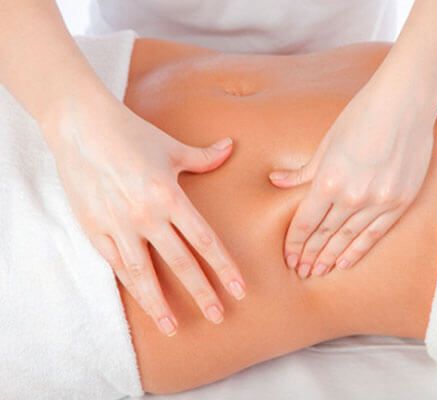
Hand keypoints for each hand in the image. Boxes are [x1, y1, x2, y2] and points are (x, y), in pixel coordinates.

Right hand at [45, 96, 245, 335]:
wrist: (81, 127)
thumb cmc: (131, 134)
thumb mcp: (171, 147)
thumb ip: (204, 157)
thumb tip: (231, 147)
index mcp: (170, 196)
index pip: (204, 240)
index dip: (224, 267)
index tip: (238, 288)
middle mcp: (147, 216)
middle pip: (180, 262)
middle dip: (201, 291)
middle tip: (217, 316)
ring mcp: (119, 225)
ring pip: (144, 273)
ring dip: (159, 303)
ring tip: (173, 327)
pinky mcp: (95, 229)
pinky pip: (116, 265)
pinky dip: (130, 286)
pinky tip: (142, 303)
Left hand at [269, 78, 436, 278]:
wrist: (405, 104)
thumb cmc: (361, 116)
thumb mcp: (326, 143)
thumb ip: (303, 171)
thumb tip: (276, 182)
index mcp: (328, 180)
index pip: (305, 222)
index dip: (295, 243)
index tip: (289, 257)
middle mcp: (352, 196)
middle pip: (325, 234)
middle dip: (311, 255)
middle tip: (301, 272)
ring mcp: (378, 201)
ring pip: (349, 238)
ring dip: (332, 257)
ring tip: (319, 271)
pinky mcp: (399, 202)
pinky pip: (375, 233)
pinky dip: (359, 249)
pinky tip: (346, 262)